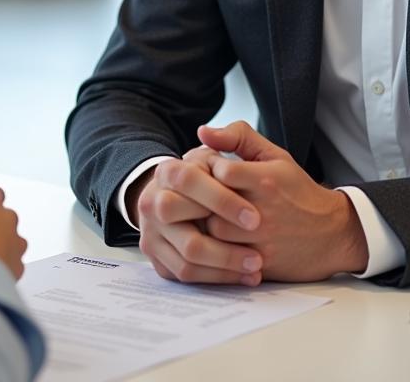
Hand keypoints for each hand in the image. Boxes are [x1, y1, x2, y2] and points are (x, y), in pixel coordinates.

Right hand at [134, 147, 263, 285]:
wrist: (183, 203)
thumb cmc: (212, 178)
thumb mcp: (221, 155)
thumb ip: (230, 137)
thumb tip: (206, 131)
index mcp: (168, 171)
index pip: (188, 181)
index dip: (222, 200)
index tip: (255, 218)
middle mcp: (152, 202)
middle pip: (185, 225)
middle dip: (225, 241)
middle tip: (258, 252)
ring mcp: (152, 233)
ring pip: (188, 256)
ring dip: (226, 265)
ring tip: (256, 267)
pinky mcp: (158, 260)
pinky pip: (186, 274)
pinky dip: (218, 278)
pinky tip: (243, 276)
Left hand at [198, 122, 368, 280]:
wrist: (333, 234)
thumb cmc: (298, 191)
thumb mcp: (275, 156)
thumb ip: (238, 137)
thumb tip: (202, 132)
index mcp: (265, 179)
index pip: (220, 171)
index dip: (209, 170)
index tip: (209, 172)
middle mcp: (263, 210)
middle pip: (210, 205)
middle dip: (200, 199)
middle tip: (199, 196)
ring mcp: (262, 240)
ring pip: (213, 234)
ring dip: (205, 224)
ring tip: (207, 216)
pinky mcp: (261, 264)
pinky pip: (225, 259)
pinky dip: (216, 248)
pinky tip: (218, 238)